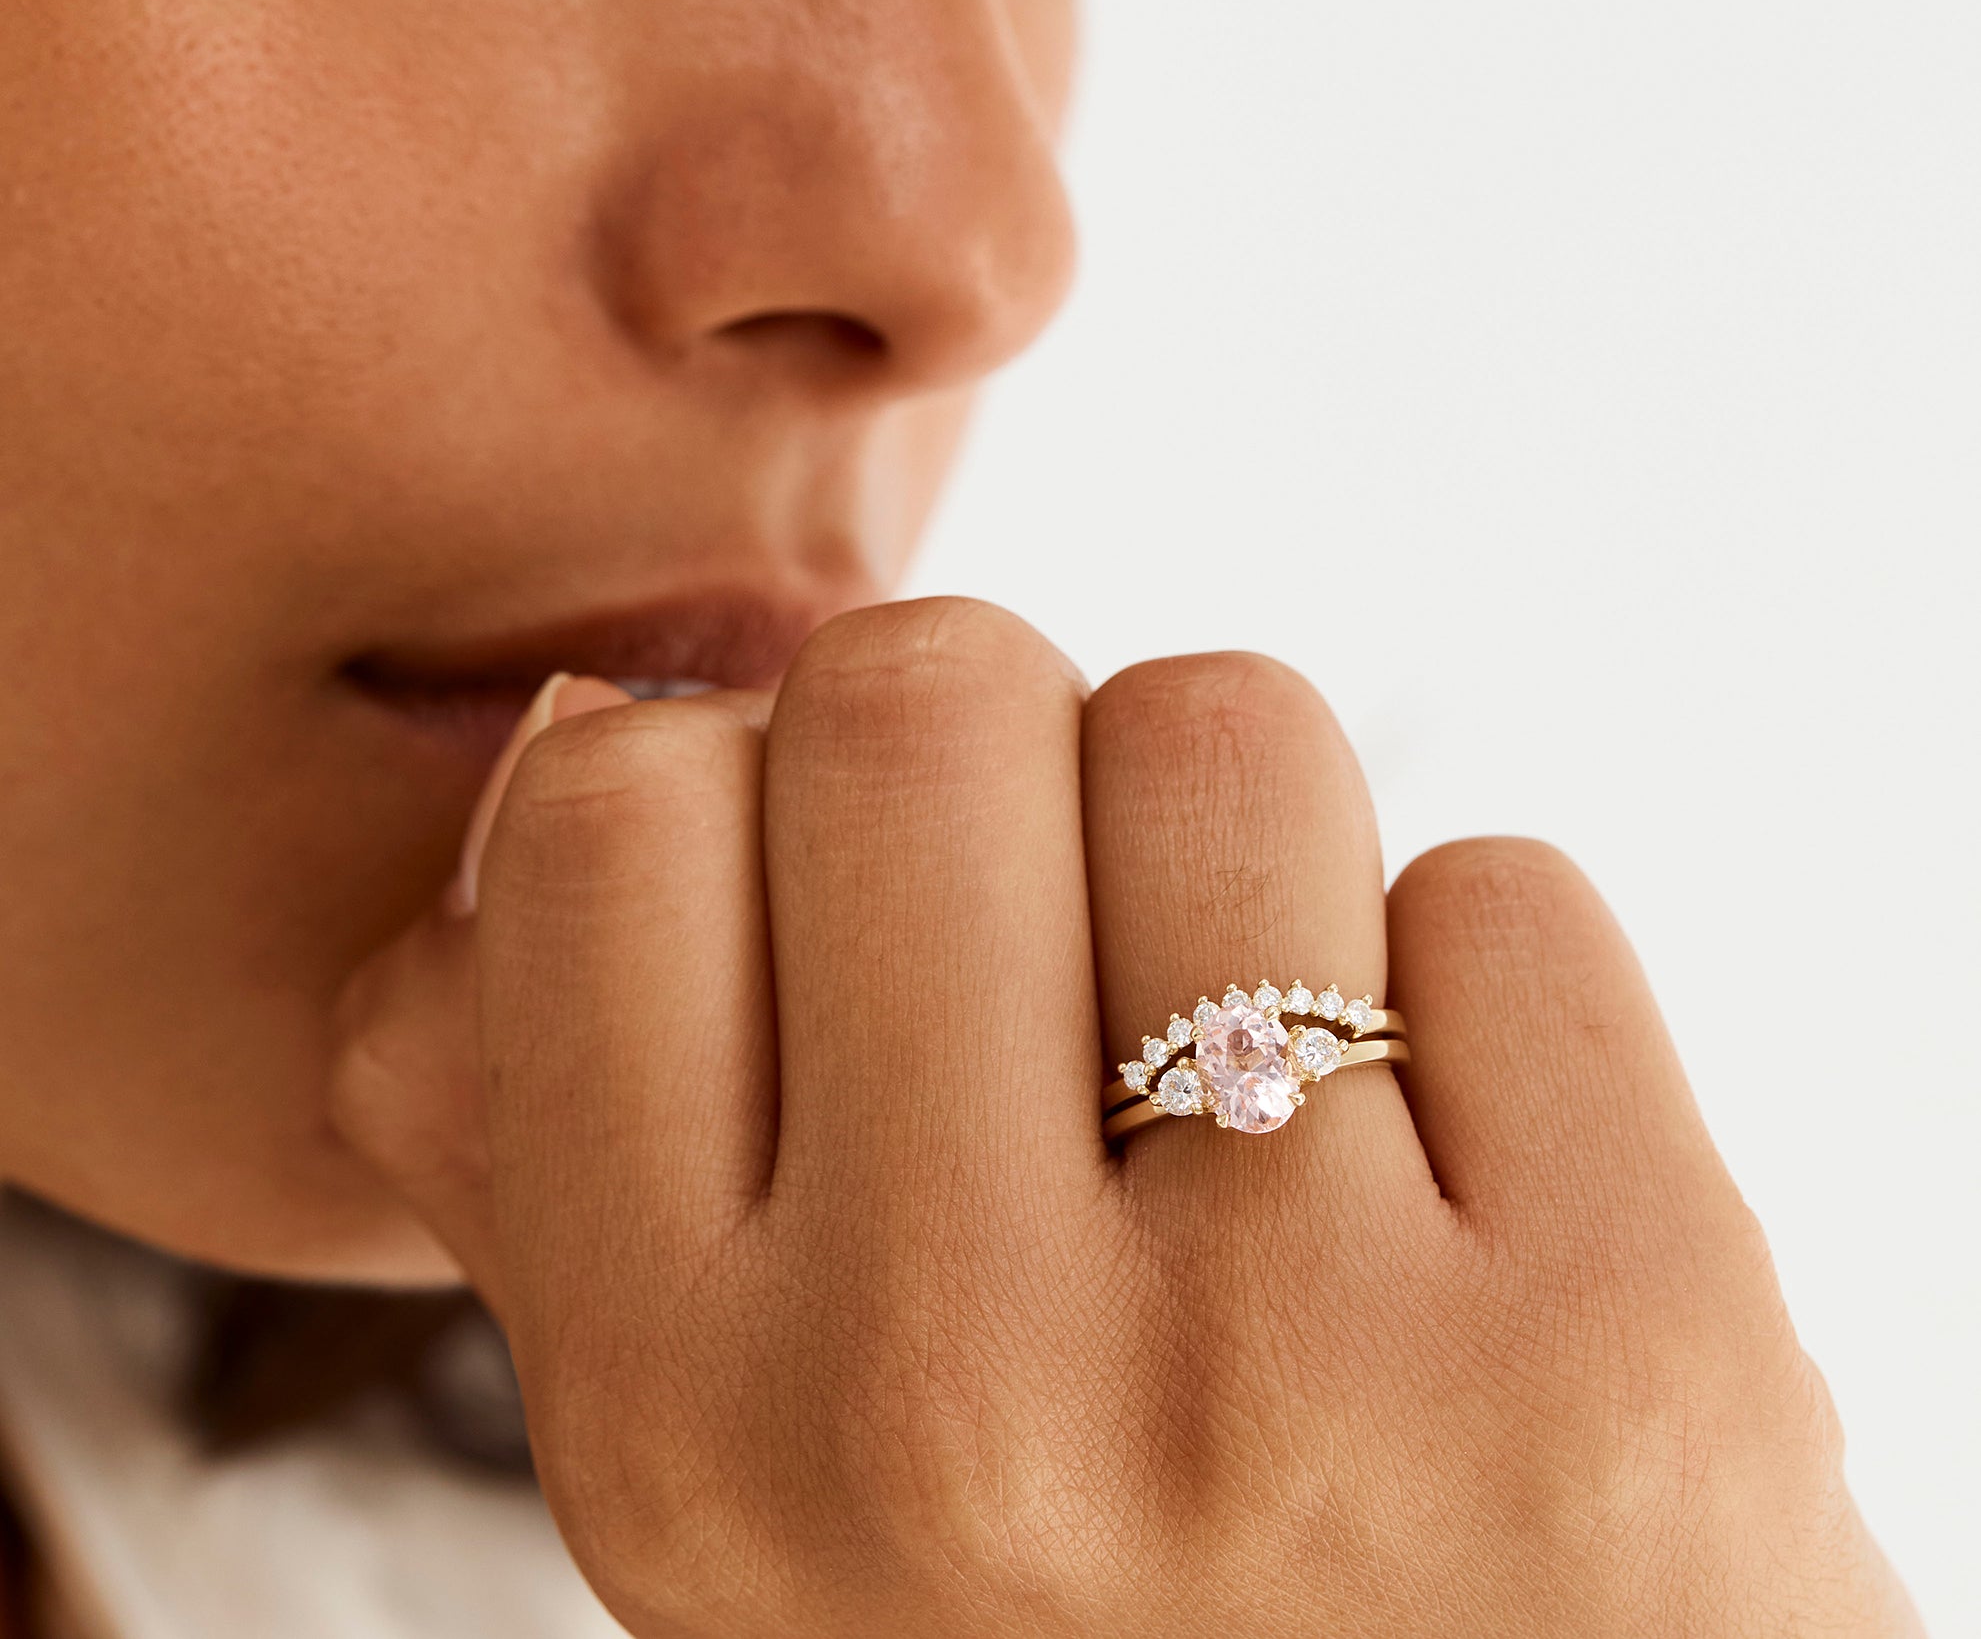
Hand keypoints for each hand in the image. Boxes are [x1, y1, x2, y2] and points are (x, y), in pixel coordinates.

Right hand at [331, 599, 1917, 1635]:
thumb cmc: (1080, 1619)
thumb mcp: (740, 1481)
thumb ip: (564, 1131)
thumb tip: (562, 728)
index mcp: (678, 1423)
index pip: (611, 799)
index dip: (756, 803)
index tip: (860, 935)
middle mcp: (950, 1398)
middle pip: (921, 690)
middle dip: (1023, 788)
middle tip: (1092, 1008)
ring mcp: (1296, 1371)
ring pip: (1223, 730)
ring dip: (1265, 872)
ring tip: (1289, 1121)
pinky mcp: (1623, 1347)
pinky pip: (1501, 892)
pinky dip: (1499, 1016)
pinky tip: (1478, 1231)